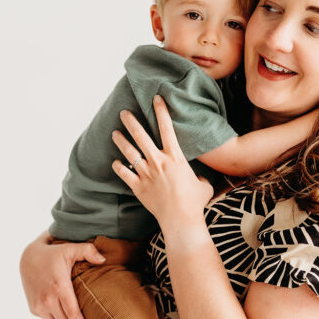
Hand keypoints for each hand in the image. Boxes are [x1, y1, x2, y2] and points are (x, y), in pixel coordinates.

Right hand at [19, 232, 104, 318]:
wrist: (27, 258)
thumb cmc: (52, 254)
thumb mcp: (70, 248)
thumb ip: (89, 251)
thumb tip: (104, 260)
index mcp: (59, 287)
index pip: (74, 316)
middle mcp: (47, 300)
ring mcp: (39, 306)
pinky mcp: (34, 309)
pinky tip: (66, 318)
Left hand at [112, 96, 213, 236]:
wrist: (181, 220)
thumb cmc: (194, 203)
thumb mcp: (203, 185)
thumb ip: (198, 177)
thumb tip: (197, 178)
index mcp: (175, 158)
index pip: (167, 128)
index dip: (161, 112)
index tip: (155, 99)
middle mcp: (158, 162)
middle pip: (141, 136)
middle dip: (132, 122)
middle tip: (124, 113)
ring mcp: (147, 174)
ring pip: (129, 153)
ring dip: (121, 142)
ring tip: (114, 133)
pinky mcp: (138, 187)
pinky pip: (125, 174)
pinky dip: (119, 168)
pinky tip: (115, 163)